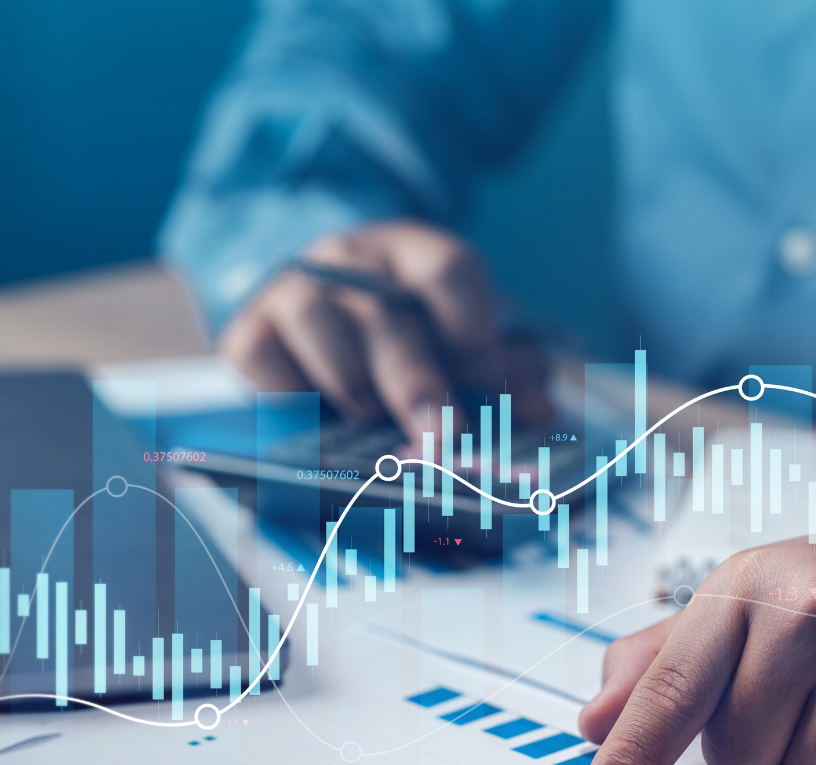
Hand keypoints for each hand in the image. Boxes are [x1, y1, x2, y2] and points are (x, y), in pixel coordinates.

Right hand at [220, 220, 551, 442]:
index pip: (448, 271)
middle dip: (416, 381)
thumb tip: (542, 412)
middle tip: (442, 435)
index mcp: (415, 254)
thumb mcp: (456, 342)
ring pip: (317, 324)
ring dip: (351, 383)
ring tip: (371, 422)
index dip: (471, 324)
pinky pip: (260, 361)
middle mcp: (351, 261)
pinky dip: (286, 397)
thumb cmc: (404, 338)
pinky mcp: (249, 332)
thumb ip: (502, 371)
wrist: (318, 320)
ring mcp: (294, 291)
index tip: (487, 375)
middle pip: (386, 313)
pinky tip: (313, 422)